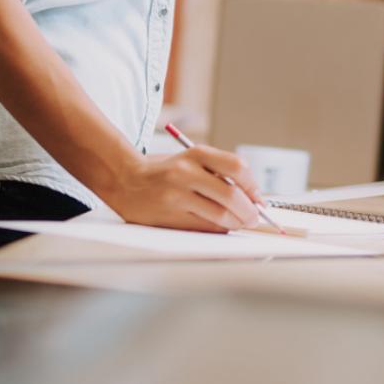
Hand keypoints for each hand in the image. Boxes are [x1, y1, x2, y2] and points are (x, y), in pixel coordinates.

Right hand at [104, 144, 263, 230]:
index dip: (253, 185)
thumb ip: (220, 173)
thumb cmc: (166, 172)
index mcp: (196, 153)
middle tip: (254, 218)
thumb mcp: (192, 160)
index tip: (258, 198)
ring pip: (219, 216)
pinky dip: (218, 229)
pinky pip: (203, 227)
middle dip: (249, 212)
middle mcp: (186, 173)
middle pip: (230, 196)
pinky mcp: (169, 216)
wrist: (125, 180)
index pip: (236, 166)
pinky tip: (220, 226)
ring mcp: (176, 196)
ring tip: (240, 223)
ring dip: (236, 223)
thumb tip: (253, 197)